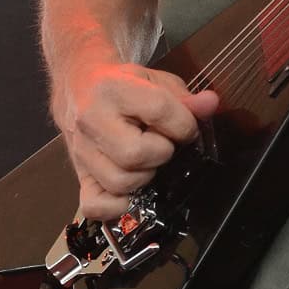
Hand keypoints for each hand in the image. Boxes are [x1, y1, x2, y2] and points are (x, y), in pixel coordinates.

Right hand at [53, 54, 218, 221]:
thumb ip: (184, 97)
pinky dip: (117, 207)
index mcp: (113, 89)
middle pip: (135, 154)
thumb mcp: (154, 80)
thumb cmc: (122, 85)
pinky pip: (95, 206)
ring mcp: (81, 151)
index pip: (159, 111)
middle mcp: (91, 121)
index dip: (184, 124)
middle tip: (162, 145)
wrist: (78, 86)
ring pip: (120, 182)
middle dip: (162, 153)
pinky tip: (131, 192)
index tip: (185, 128)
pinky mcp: (80, 176)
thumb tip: (211, 104)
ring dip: (144, 177)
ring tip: (147, 162)